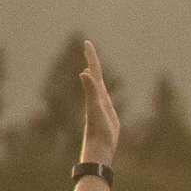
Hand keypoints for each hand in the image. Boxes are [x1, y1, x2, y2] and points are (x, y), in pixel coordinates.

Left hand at [74, 38, 121, 168]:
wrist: (99, 148)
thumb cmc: (97, 128)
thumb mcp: (95, 107)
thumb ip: (90, 90)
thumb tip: (83, 73)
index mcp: (95, 92)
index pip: (94, 69)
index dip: (91, 56)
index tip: (87, 42)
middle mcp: (96, 96)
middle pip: (95, 73)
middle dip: (92, 59)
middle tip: (88, 46)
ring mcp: (101, 105)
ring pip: (98, 84)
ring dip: (97, 73)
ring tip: (94, 65)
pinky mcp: (107, 113)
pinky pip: (104, 96)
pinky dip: (103, 89)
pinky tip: (102, 89)